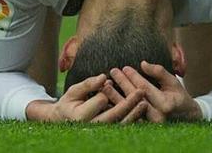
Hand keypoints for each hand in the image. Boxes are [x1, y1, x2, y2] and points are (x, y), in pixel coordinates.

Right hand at [27, 74, 146, 122]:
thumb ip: (88, 84)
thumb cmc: (70, 101)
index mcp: (81, 116)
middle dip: (128, 103)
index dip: (107, 90)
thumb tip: (104, 77)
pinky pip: (123, 127)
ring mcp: (101, 132)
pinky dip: (133, 120)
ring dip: (134, 113)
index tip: (107, 83)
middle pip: (114, 114)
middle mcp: (92, 126)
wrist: (66, 119)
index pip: (101, 101)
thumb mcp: (74, 90)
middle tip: (141, 91)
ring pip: (121, 123)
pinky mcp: (109, 133)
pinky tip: (142, 111)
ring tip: (145, 103)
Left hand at [110, 62, 201, 122]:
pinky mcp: (143, 128)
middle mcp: (156, 116)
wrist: (185, 117)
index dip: (134, 77)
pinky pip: (127, 116)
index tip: (125, 67)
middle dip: (122, 83)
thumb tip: (143, 63)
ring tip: (105, 84)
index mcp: (165, 104)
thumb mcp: (173, 81)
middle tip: (113, 71)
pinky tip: (109, 98)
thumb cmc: (179, 96)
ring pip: (128, 108)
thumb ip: (159, 72)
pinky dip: (118, 106)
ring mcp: (148, 125)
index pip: (145, 88)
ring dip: (115, 96)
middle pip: (134, 97)